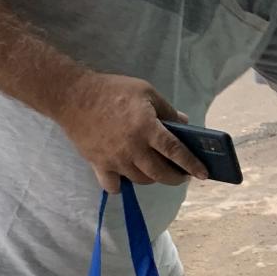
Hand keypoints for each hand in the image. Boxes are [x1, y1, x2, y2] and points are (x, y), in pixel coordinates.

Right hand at [54, 72, 205, 190]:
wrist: (72, 95)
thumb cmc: (112, 90)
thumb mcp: (145, 92)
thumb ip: (167, 110)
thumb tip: (184, 124)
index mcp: (146, 128)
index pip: (175, 152)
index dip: (191, 164)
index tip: (204, 174)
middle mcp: (132, 148)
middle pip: (160, 173)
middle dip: (176, 177)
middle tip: (182, 174)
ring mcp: (114, 159)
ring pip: (141, 180)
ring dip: (153, 178)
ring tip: (157, 170)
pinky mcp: (98, 164)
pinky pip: (113, 186)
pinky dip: (121, 185)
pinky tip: (126, 176)